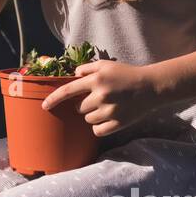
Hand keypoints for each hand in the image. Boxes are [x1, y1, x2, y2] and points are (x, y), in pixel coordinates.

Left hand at [38, 60, 161, 137]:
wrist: (151, 87)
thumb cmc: (126, 74)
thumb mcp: (106, 65)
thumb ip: (87, 67)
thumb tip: (73, 75)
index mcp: (96, 80)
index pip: (67, 91)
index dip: (53, 99)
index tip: (44, 106)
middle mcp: (101, 96)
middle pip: (78, 108)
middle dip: (84, 104)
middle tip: (98, 99)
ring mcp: (109, 111)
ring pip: (87, 120)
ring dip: (92, 115)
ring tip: (107, 107)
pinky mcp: (117, 124)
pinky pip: (97, 131)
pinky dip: (99, 127)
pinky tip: (108, 118)